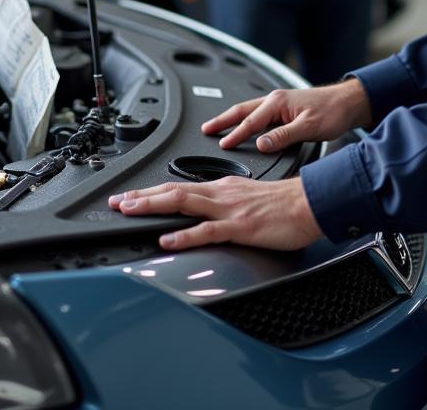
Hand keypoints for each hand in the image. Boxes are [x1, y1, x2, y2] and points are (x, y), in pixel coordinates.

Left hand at [109, 176, 321, 251]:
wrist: (310, 203)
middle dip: (141, 196)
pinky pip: (207, 231)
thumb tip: (205, 215)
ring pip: (183, 204)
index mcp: (222, 187)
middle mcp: (221, 194)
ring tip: (130, 211)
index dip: (151, 191)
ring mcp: (229, 210)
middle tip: (116, 202)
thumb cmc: (284, 204)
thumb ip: (225, 205)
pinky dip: (184, 236)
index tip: (129, 196)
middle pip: (174, 191)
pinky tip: (168, 241)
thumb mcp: (248, 199)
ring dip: (153, 206)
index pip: (179, 186)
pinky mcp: (240, 226)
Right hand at [202, 79, 372, 152]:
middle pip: (242, 110)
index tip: (223, 144)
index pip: (251, 120)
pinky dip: (247, 119)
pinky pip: (260, 113)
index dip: (235, 134)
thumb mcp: (308, 128)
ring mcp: (280, 102)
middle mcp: (276, 99)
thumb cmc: (332, 111)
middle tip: (206, 128)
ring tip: (218, 127)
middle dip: (223, 119)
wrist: (349, 103)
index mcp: (278, 102)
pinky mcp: (286, 107)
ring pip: (250, 110)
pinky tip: (246, 126)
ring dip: (233, 118)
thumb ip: (283, 136)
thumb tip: (261, 144)